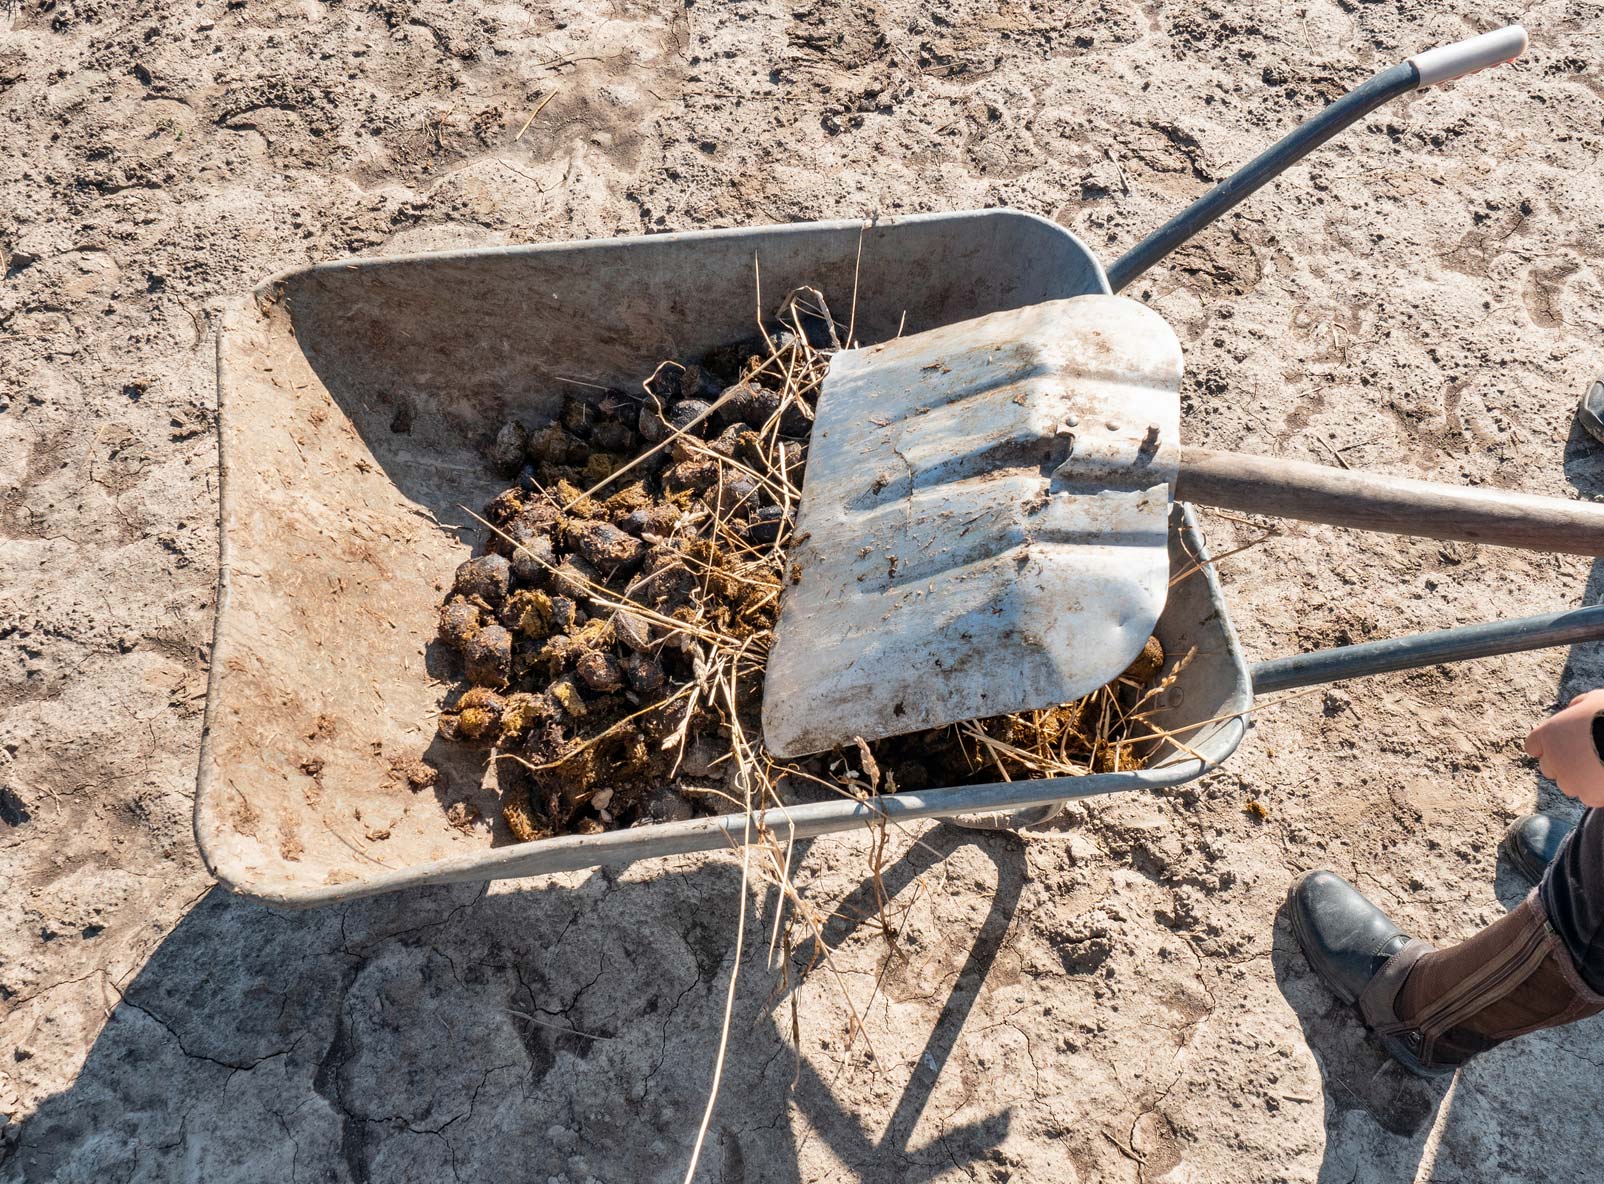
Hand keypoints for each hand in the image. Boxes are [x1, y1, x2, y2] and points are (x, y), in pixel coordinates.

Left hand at [1525, 690, 1603, 807]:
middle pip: (1549, 768)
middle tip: (1586, 757)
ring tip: (1600, 767)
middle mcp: (1553, 759)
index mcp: (1548, 734)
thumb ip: (1577, 707)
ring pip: (1568, 785)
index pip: (1534, 746)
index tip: (1562, 746)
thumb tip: (1575, 709)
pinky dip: (1597, 792)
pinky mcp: (1589, 795)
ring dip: (1580, 780)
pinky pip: (1589, 797)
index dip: (1548, 746)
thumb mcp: (1593, 699)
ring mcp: (1570, 779)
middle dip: (1563, 764)